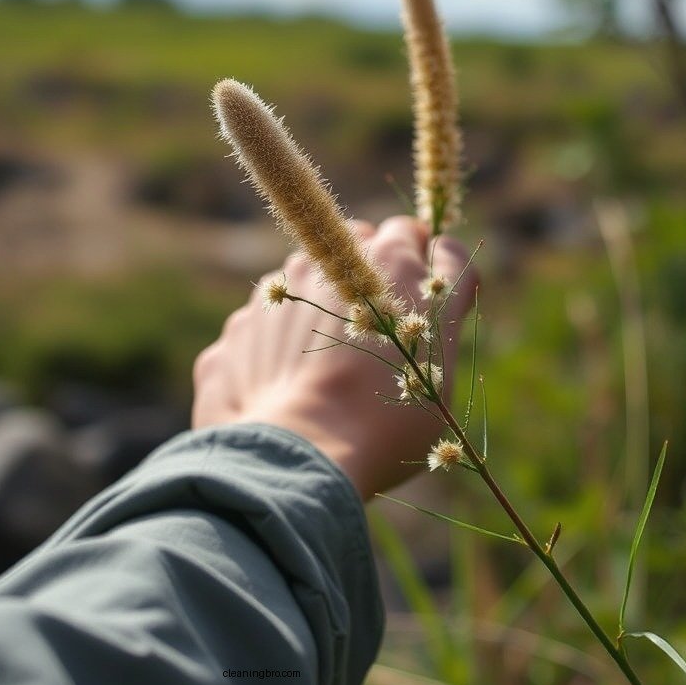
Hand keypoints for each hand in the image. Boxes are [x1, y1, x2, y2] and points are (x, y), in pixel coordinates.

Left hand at [192, 216, 477, 498]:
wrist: (300, 451)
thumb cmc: (389, 411)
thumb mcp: (444, 354)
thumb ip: (445, 296)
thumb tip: (440, 256)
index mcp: (387, 261)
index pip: (410, 233)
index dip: (420, 263)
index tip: (423, 293)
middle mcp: (327, 260)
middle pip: (355, 247)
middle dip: (367, 274)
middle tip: (379, 327)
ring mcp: (275, 290)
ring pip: (304, 280)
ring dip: (319, 304)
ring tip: (330, 365)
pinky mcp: (241, 325)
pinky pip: (264, 324)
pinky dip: (276, 345)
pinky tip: (290, 389)